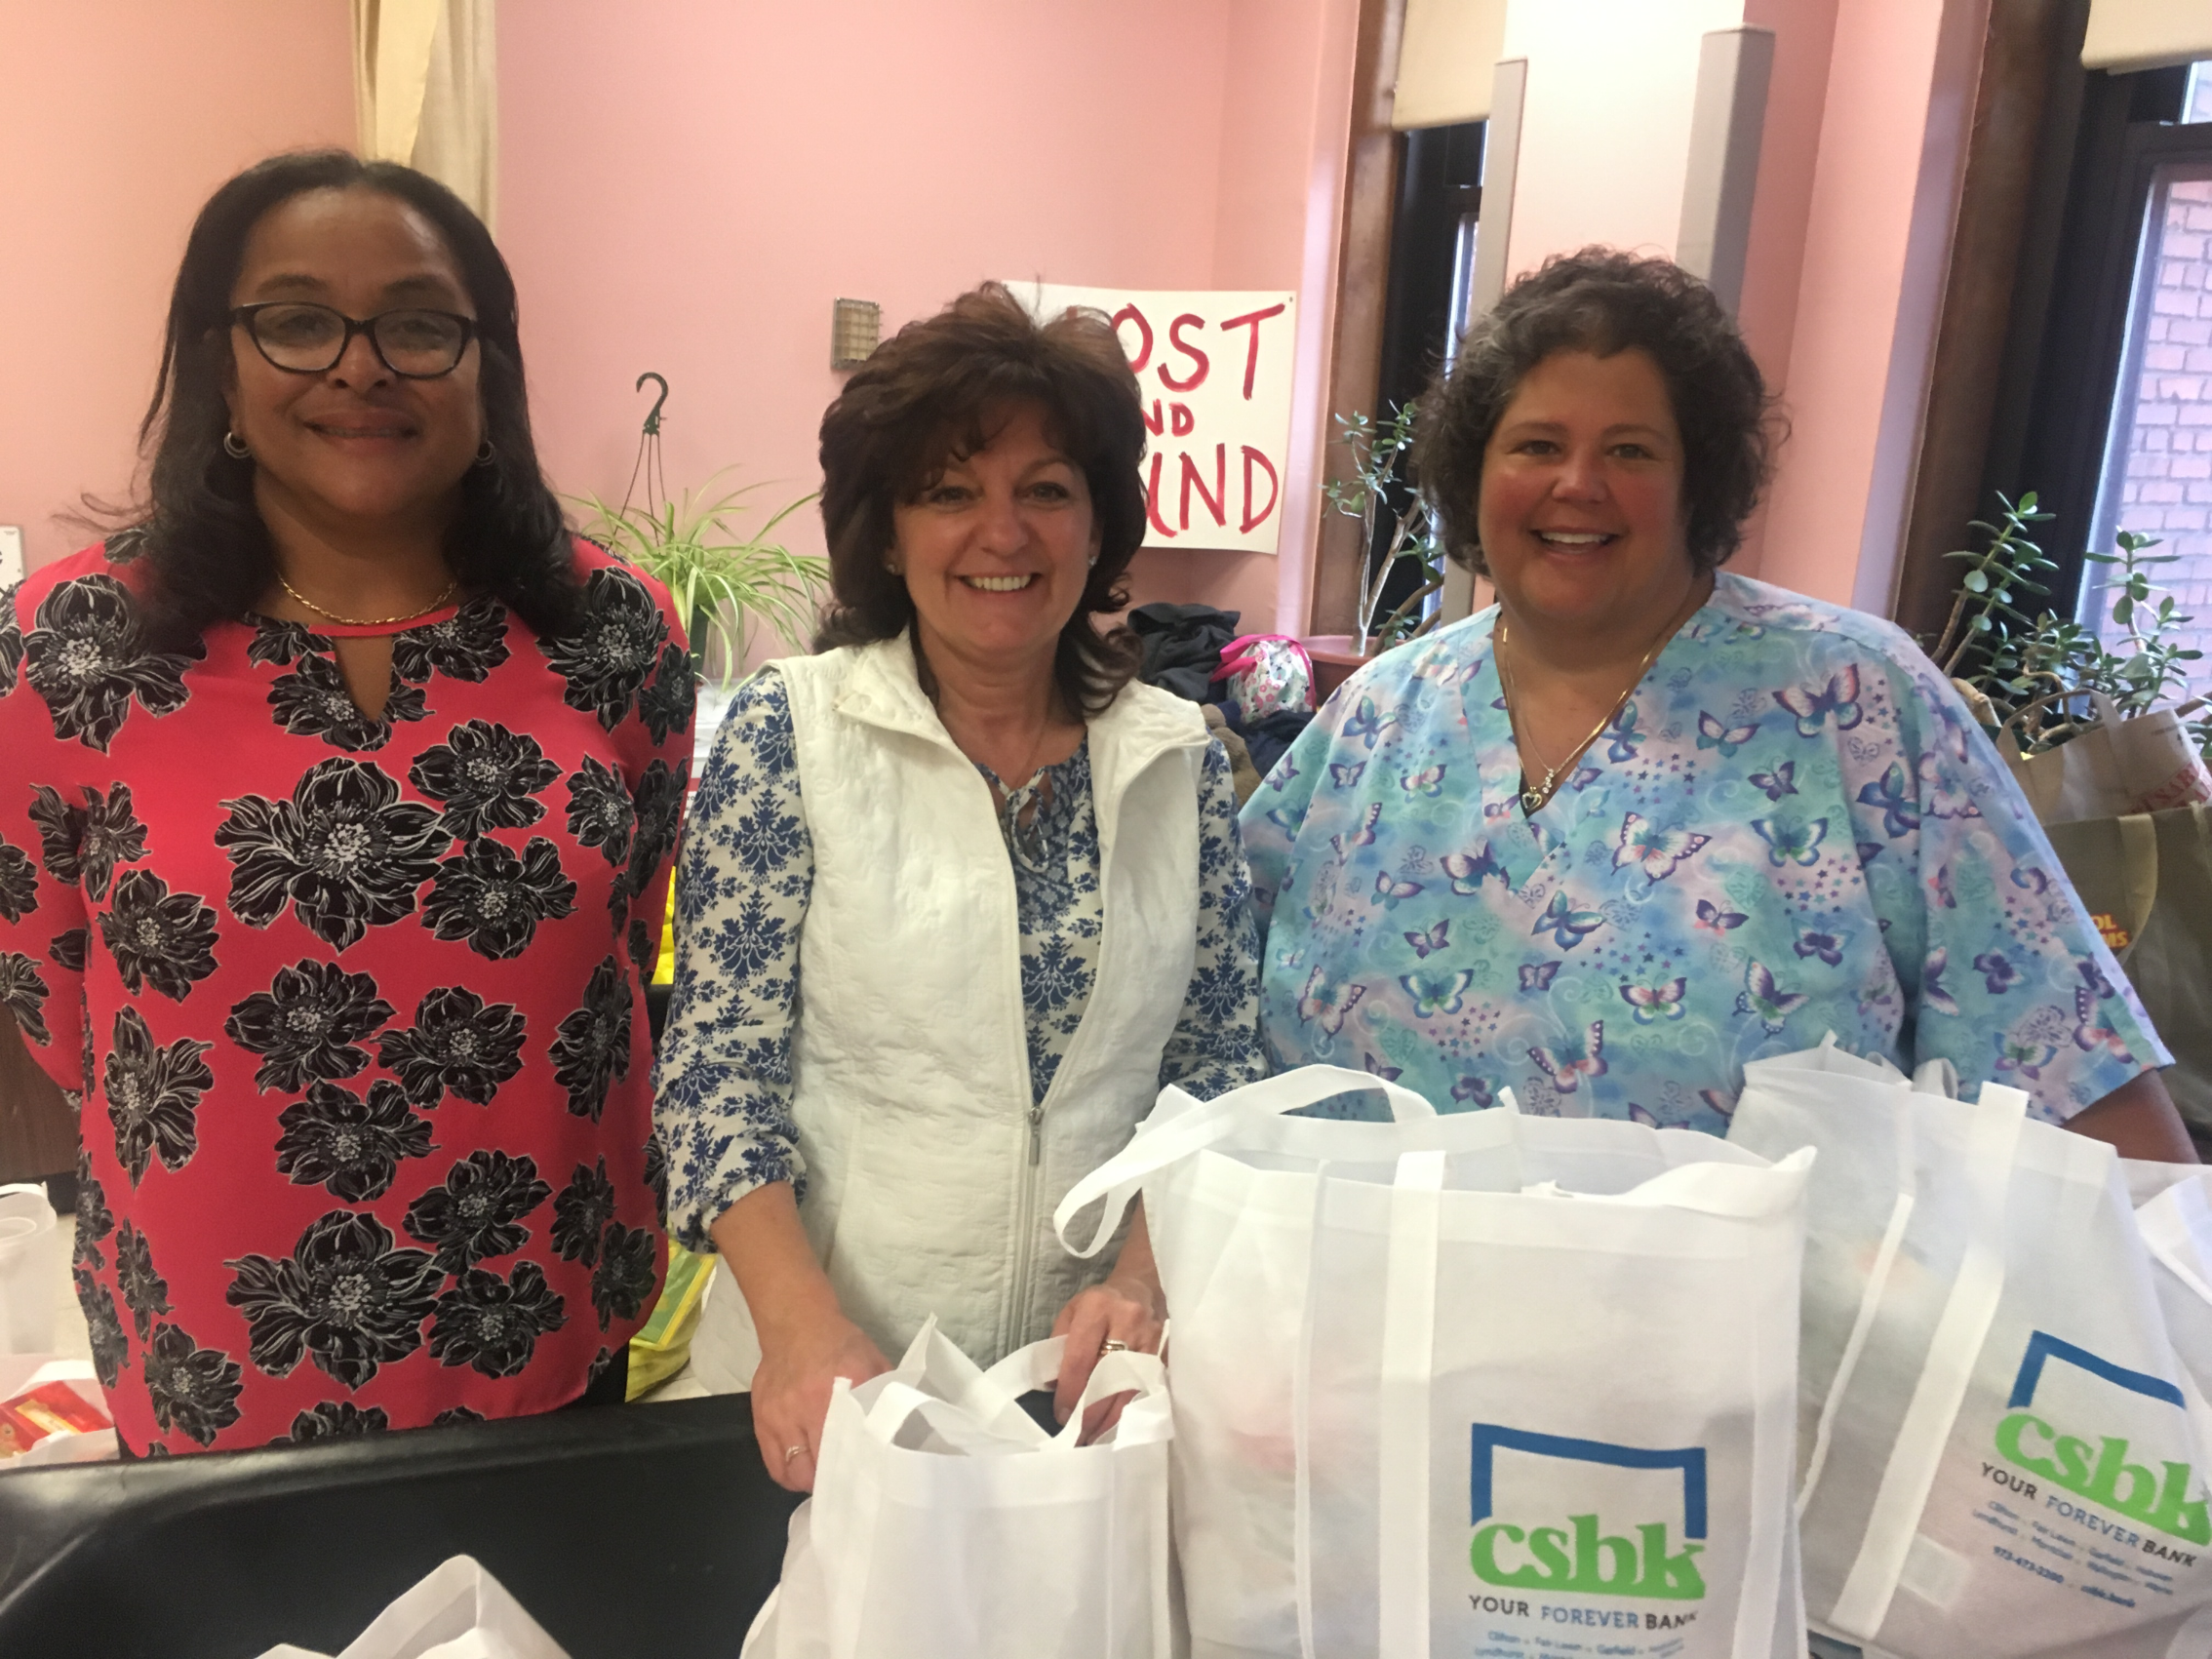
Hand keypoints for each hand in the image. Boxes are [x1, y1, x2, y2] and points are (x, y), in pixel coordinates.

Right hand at [748, 1311, 889, 1492]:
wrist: (795, 1323)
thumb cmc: (840, 1344)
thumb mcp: (873, 1363)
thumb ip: (886, 1396)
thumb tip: (903, 1428)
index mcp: (841, 1392)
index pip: (849, 1449)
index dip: (856, 1474)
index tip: (866, 1482)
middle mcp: (807, 1408)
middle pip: (818, 1468)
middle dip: (833, 1483)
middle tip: (845, 1483)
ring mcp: (780, 1417)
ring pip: (793, 1473)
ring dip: (809, 1481)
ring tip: (823, 1479)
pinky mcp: (761, 1420)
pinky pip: (773, 1464)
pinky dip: (788, 1474)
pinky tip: (802, 1470)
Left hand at [1049, 1273, 1165, 1442]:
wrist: (1142, 1287)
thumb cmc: (1101, 1303)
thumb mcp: (1072, 1313)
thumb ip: (1059, 1347)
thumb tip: (1054, 1389)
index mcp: (1097, 1308)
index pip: (1080, 1359)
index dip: (1070, 1393)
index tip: (1061, 1415)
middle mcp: (1127, 1321)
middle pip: (1108, 1378)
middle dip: (1091, 1413)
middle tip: (1077, 1437)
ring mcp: (1151, 1338)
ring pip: (1131, 1388)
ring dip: (1112, 1419)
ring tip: (1096, 1438)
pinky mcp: (1165, 1352)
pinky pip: (1148, 1389)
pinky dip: (1132, 1410)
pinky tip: (1120, 1426)